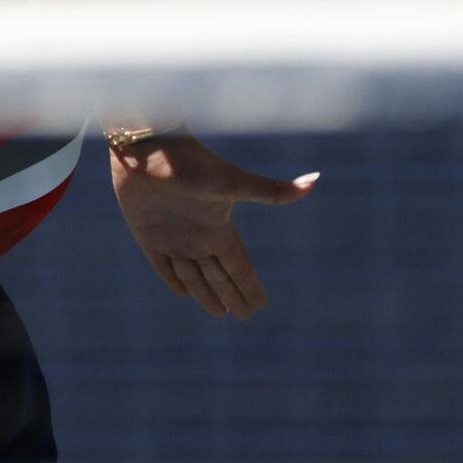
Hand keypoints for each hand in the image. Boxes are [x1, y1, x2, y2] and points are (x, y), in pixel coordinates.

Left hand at [109, 132, 316, 318]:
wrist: (148, 146)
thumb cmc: (190, 162)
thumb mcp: (232, 183)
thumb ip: (271, 191)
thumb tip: (315, 179)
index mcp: (220, 230)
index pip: (240, 268)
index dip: (249, 288)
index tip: (261, 307)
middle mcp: (198, 236)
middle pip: (219, 276)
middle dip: (231, 296)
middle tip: (245, 316)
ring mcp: (173, 235)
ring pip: (192, 275)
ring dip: (204, 293)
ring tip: (218, 311)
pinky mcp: (146, 232)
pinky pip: (161, 263)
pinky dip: (172, 278)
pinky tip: (181, 291)